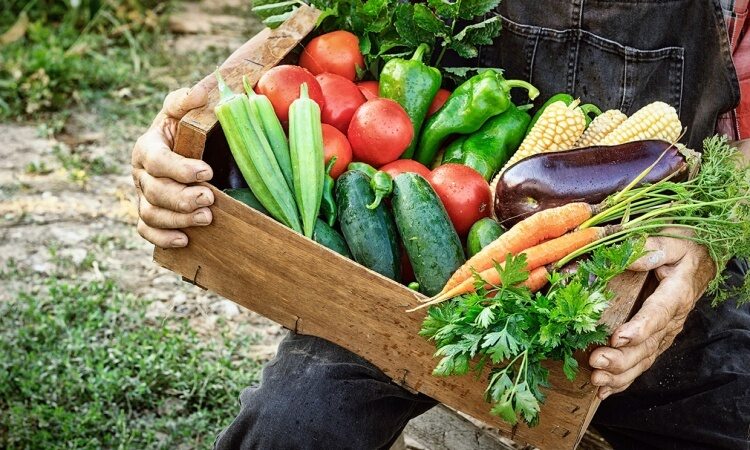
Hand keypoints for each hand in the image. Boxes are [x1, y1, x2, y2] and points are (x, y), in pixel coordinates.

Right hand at [131, 86, 214, 247]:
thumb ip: (186, 100)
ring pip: (151, 214)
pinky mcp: (150, 215)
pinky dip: (163, 238)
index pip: (157, 161)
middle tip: (210, 199)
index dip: (180, 169)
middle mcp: (141, 174)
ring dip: (178, 219)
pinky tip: (185, 240)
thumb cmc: (186, 128)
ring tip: (206, 218)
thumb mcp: (183, 110)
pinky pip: (147, 231)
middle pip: (154, 192)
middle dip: (182, 198)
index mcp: (147, 148)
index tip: (207, 172)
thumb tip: (198, 93)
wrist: (187, 148)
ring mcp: (143, 196)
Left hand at [588, 227, 714, 399]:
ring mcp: (664, 333)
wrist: (700, 258)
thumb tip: (633, 255)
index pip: (658, 313)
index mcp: (676, 294)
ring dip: (621, 373)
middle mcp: (672, 319)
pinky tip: (605, 389)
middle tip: (596, 361)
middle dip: (622, 358)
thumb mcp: (673, 239)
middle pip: (649, 345)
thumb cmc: (683, 247)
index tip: (618, 338)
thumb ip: (654, 247)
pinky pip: (642, 362)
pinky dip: (624, 379)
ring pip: (645, 359)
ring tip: (597, 379)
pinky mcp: (656, 339)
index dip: (640, 328)